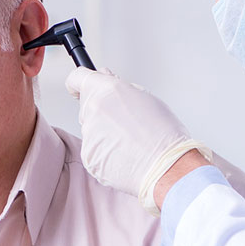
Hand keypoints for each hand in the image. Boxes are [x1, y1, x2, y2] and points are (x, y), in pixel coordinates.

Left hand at [64, 68, 207, 212]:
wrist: (168, 167)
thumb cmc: (164, 134)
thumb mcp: (146, 98)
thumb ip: (119, 88)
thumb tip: (106, 79)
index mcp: (105, 91)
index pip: (76, 79)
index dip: (79, 84)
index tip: (81, 88)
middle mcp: (92, 110)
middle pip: (87, 106)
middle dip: (101, 111)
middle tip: (125, 121)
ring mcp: (88, 135)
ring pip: (92, 130)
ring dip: (105, 133)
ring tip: (130, 141)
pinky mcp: (88, 157)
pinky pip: (94, 150)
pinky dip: (105, 152)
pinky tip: (125, 154)